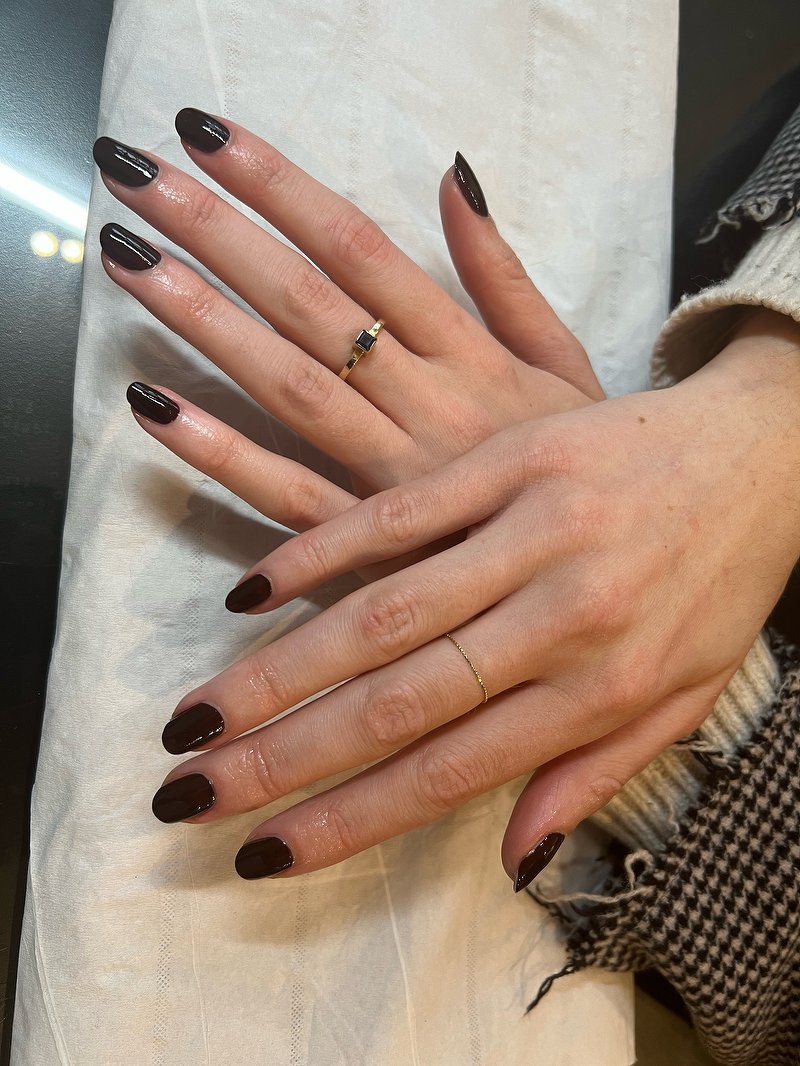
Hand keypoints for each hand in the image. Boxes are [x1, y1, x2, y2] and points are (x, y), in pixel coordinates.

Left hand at [95, 112, 601, 590]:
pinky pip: (287, 494)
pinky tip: (157, 407)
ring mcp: (393, 474)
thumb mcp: (564, 363)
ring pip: (289, 385)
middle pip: (311, 304)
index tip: (211, 140)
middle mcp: (427, 402)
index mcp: (471, 352)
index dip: (283, 190)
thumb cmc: (579, 469)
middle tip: (137, 177)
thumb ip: (506, 276)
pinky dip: (221, 453)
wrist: (603, 578)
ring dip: (205, 322)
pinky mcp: (371, 545)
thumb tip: (454, 179)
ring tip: (129, 264)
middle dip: (220, 234)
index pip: (362, 251)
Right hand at [150, 309, 799, 887]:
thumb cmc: (721, 580)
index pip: (451, 772)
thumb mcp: (682, 694)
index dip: (350, 817)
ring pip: (384, 613)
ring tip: (200, 715)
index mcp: (601, 687)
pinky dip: (321, 554)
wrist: (767, 449)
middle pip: (399, 699)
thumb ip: (593, 776)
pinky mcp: (512, 458)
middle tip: (191, 791)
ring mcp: (532, 530)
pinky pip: (401, 515)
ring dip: (280, 672)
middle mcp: (561, 616)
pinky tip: (253, 596)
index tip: (264, 849)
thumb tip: (512, 861)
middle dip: (285, 756)